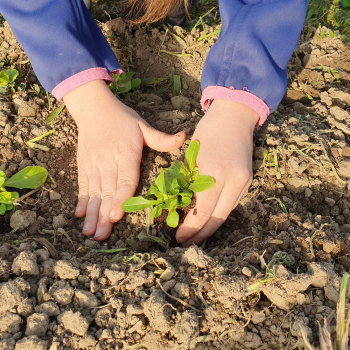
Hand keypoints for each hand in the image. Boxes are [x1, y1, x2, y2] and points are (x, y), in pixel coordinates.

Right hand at [64, 80, 185, 240]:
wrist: (94, 108)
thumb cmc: (123, 119)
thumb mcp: (143, 126)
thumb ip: (161, 138)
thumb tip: (184, 137)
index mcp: (126, 153)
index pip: (125, 179)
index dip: (120, 198)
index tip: (116, 215)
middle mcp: (108, 161)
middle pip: (107, 191)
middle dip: (104, 215)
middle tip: (102, 235)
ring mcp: (94, 164)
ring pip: (94, 192)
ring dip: (92, 213)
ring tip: (91, 232)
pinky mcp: (84, 166)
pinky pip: (83, 186)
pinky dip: (82, 201)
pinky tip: (80, 215)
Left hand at [176, 99, 258, 246]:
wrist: (234, 117)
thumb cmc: (207, 133)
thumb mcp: (193, 156)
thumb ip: (189, 181)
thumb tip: (181, 204)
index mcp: (214, 173)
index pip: (202, 211)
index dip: (191, 228)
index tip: (180, 238)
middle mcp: (233, 181)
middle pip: (218, 218)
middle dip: (202, 234)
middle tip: (187, 243)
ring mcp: (243, 182)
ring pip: (226, 213)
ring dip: (212, 226)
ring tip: (197, 235)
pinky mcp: (248, 180)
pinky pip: (233, 203)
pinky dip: (220, 213)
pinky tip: (210, 219)